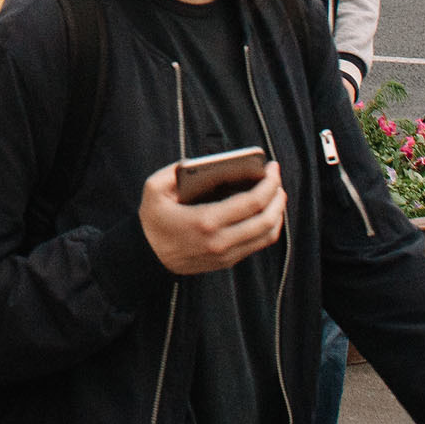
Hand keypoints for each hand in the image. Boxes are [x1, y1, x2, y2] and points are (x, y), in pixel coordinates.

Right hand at [138, 160, 285, 275]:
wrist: (146, 257)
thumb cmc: (152, 221)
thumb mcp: (154, 189)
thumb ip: (175, 171)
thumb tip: (199, 162)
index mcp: (206, 221)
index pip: (252, 203)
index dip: (269, 183)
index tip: (272, 167)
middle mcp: (221, 241)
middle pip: (266, 220)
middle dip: (278, 196)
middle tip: (277, 179)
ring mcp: (226, 254)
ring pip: (267, 236)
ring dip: (277, 213)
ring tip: (276, 194)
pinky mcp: (228, 261)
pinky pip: (258, 244)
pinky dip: (268, 226)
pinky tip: (265, 211)